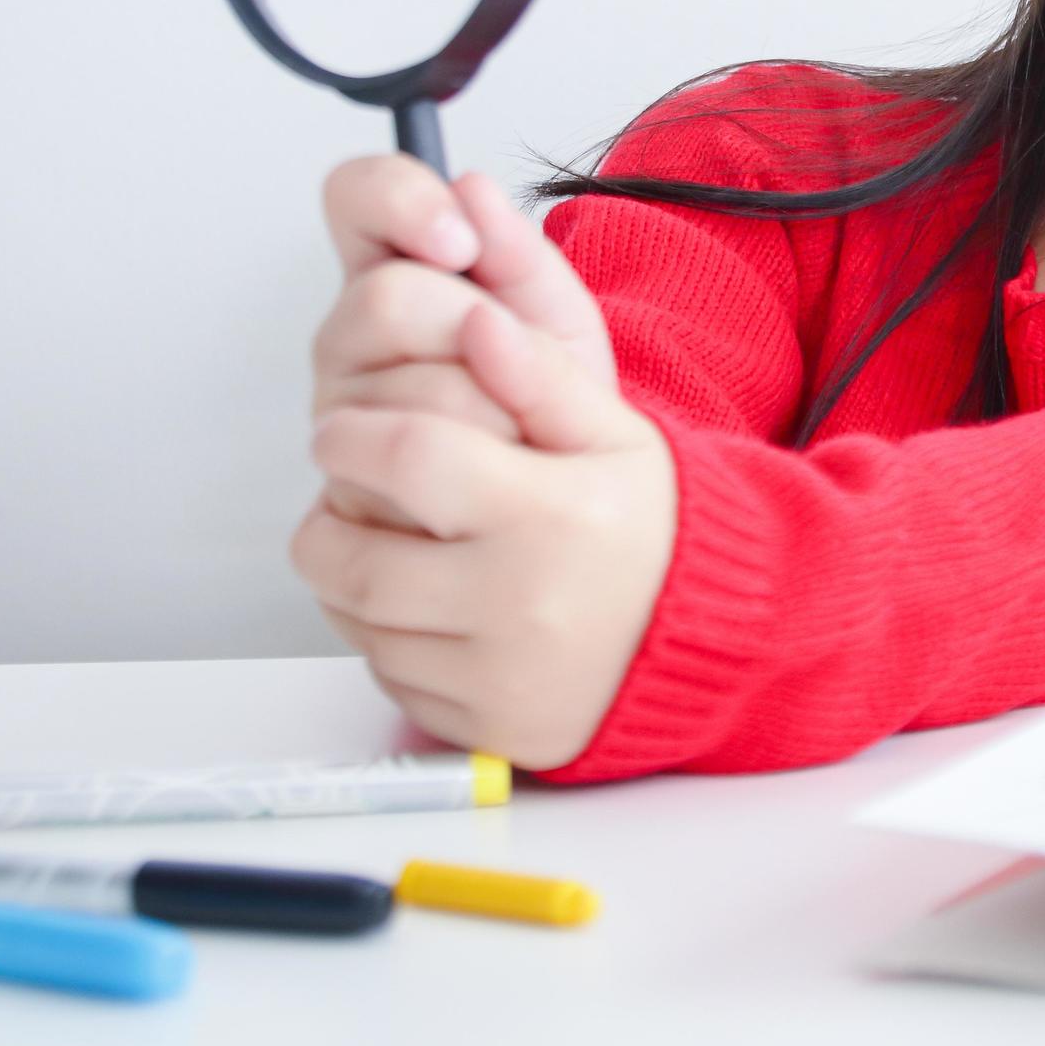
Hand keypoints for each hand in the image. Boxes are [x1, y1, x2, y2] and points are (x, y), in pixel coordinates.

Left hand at [291, 168, 677, 768]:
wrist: (711, 638)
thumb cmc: (653, 522)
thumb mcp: (614, 427)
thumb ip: (539, 368)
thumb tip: (478, 315)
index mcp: (548, 514)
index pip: (405, 455)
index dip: (356, 430)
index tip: (344, 422)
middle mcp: (517, 604)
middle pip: (352, 555)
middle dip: (333, 506)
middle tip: (349, 479)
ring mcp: (494, 677)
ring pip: (355, 619)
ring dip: (348, 571)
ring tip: (390, 534)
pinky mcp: (477, 729)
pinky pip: (385, 673)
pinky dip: (384, 633)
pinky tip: (429, 599)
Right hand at [312, 157, 596, 529]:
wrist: (553, 490)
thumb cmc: (543, 389)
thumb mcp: (552, 311)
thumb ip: (516, 249)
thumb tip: (471, 189)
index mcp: (387, 271)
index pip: (355, 195)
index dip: (401, 203)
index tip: (461, 242)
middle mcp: (345, 339)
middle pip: (384, 299)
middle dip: (472, 328)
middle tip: (513, 358)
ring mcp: (335, 418)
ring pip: (405, 393)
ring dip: (490, 410)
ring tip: (516, 425)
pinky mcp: (340, 496)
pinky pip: (406, 476)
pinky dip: (472, 475)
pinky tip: (488, 478)